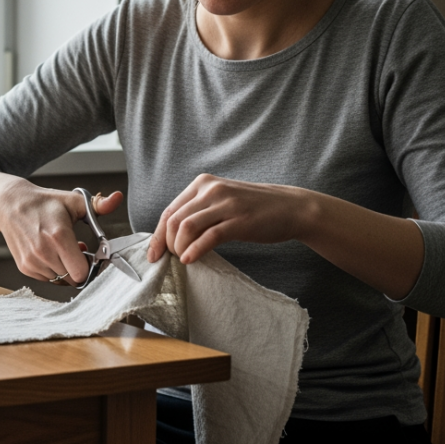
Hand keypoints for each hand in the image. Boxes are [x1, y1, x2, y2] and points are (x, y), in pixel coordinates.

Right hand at [0, 180, 123, 285]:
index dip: (90, 266)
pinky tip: (51, 253)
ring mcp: (32, 261)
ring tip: (62, 250)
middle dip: (79, 267)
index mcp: (58, 236)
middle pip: (72, 277)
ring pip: (60, 279)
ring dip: (65, 269)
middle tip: (77, 249)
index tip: (89, 254)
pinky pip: (47, 278)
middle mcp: (43, 252)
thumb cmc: (44, 203)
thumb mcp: (73, 201)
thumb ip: (99, 205)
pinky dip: (53, 270)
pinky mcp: (24, 267)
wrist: (9, 205)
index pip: (81, 272)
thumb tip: (117, 198)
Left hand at [147, 174, 311, 264]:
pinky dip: (195, 250)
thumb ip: (199, 211)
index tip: (153, 254)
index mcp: (203, 184)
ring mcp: (226, 204)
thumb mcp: (222, 201)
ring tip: (183, 259)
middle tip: (169, 260)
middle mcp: (211, 190)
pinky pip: (209, 236)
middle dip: (167, 244)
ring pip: (187, 227)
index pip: (170, 210)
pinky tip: (190, 260)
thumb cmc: (254, 208)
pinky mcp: (239, 220)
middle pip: (174, 220)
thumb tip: (173, 236)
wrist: (291, 208)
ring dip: (179, 248)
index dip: (158, 235)